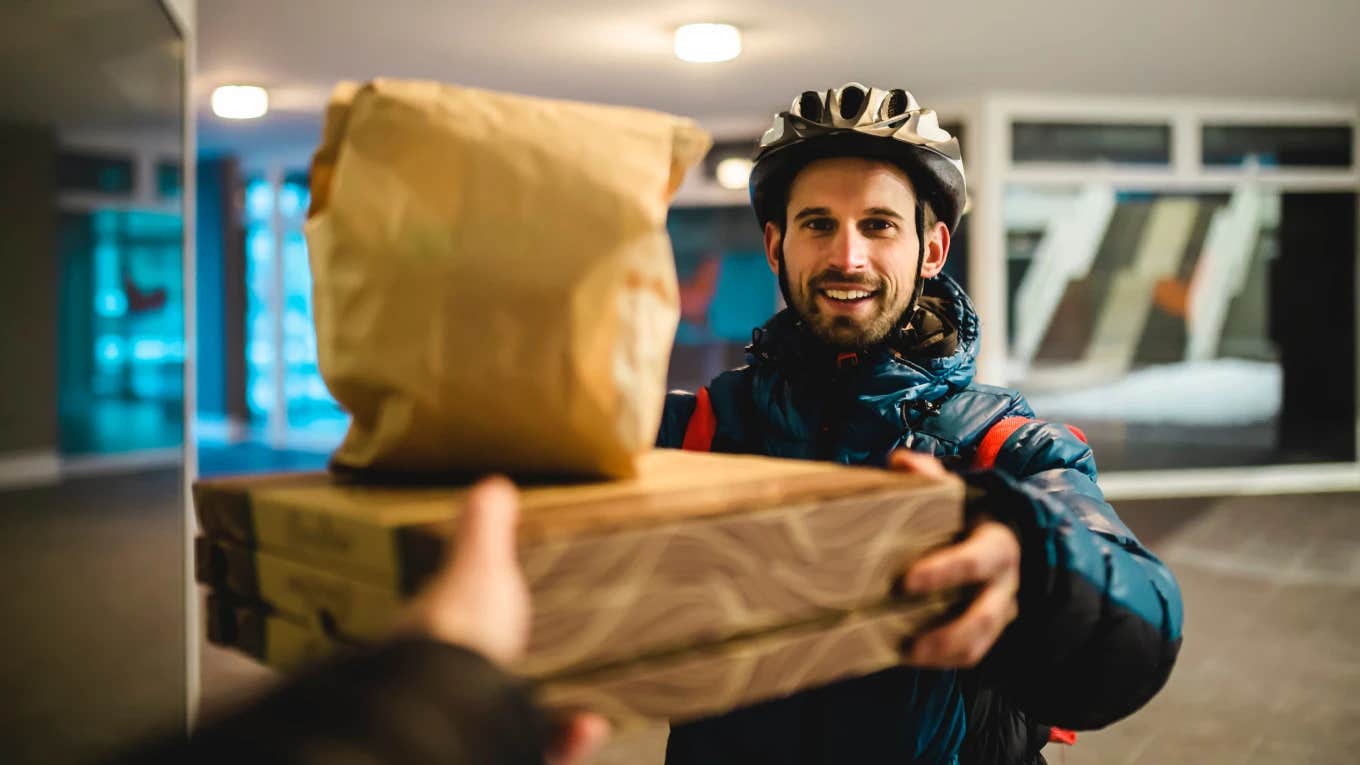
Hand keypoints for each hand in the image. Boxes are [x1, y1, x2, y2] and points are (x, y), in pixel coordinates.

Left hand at [403, 476, 609, 764]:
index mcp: (429, 639)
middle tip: (559, 660)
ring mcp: (467, 722)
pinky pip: (538, 749)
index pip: (449, 625)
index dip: (476, 619)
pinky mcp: (497, 749)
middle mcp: (441, 685)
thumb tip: (490, 486)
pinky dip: (567, 739)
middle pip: (481, 679)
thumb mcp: (479, 565)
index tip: (508, 612)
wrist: (453, 708)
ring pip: (509, 719)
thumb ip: (485, 530)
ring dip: (552, 713)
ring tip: (588, 705)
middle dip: (518, 672)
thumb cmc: (456, 635)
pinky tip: (590, 724)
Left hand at [888, 449, 1020, 667]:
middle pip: (986, 615)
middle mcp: (1006, 581)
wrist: (1008, 534)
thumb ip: (931, 476)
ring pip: (982, 641)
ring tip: (908, 654)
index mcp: (997, 543)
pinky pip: (975, 653)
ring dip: (945, 653)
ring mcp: (1002, 609)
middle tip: (909, 640)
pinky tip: (910, 657)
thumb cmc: (970, 513)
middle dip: (950, 631)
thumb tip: (901, 463)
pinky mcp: (991, 628)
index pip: (975, 560)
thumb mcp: (957, 491)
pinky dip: (945, 660)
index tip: (907, 581)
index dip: (945, 572)